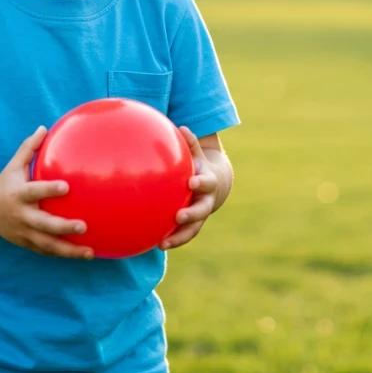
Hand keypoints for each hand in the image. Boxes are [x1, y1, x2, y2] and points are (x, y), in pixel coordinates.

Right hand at [0, 126, 92, 259]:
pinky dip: (63, 254)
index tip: (67, 187)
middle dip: (62, 227)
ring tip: (90, 252)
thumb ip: (28, 147)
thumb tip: (44, 126)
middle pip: (42, 224)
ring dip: (68, 250)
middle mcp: (20, 215)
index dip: (49, 190)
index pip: (34, 192)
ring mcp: (22, 232)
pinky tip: (84, 254)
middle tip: (83, 226)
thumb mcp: (13, 164)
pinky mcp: (26, 243)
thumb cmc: (6, 182)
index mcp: (18, 194)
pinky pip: (46, 251)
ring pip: (46, 244)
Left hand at [160, 126, 217, 250]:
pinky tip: (155, 245)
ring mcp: (199, 216)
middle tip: (179, 216)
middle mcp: (206, 202)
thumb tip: (181, 127)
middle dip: (192, 214)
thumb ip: (190, 144)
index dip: (201, 183)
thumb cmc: (199, 167)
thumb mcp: (198, 155)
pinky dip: (171, 240)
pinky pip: (181, 235)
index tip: (192, 182)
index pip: (206, 183)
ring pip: (192, 229)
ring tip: (163, 244)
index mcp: (207, 184)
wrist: (216, 186)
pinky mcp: (191, 226)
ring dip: (179, 236)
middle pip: (202, 210)